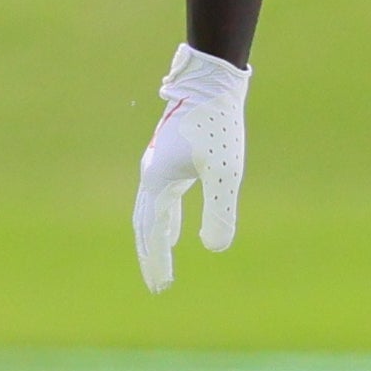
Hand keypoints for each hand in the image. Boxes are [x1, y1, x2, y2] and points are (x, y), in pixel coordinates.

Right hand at [131, 45, 248, 291]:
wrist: (212, 83)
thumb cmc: (218, 125)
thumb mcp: (225, 171)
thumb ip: (220, 210)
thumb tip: (214, 248)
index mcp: (158, 183)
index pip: (153, 233)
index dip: (157, 261)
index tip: (162, 286)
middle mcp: (152, 175)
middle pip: (145, 225)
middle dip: (151, 255)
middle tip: (158, 284)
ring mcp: (159, 165)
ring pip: (151, 211)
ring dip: (156, 237)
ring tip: (162, 259)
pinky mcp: (172, 157)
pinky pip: (163, 197)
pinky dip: (165, 217)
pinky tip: (175, 225)